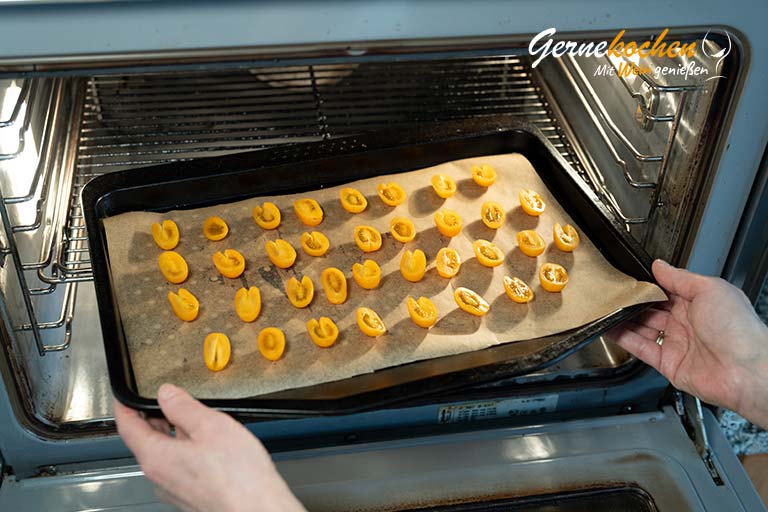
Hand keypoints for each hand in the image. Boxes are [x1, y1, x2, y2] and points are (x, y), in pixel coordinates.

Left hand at [114, 384, 305, 511]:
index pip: (127, 427)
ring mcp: (174, 490)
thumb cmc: (238, 476)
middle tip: (161, 400)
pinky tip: (206, 444)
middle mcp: (160, 477)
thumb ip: (183, 407)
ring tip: (191, 419)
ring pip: (165, 455)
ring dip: (173, 434)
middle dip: (153, 418)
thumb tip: (166, 394)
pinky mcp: (190, 496)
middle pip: (146, 441)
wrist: (257, 509)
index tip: (124, 396)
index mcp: (156, 457)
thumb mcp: (210, 426)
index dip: (124, 406)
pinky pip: (180, 467)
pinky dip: (185, 450)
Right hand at [610, 259, 767, 427]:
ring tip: (607, 309)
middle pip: (651, 309)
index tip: (630, 278)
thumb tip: (660, 266)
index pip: (666, 290)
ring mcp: (677, 343)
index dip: (647, 285)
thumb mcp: (710, 289)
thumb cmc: (739, 330)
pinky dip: (623, 339)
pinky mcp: (668, 363)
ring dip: (624, 319)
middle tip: (615, 293)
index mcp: (700, 303)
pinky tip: (610, 328)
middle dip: (633, 302)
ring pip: (642, 328)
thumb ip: (680, 278)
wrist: (746, 370)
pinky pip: (640, 348)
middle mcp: (687, 323)